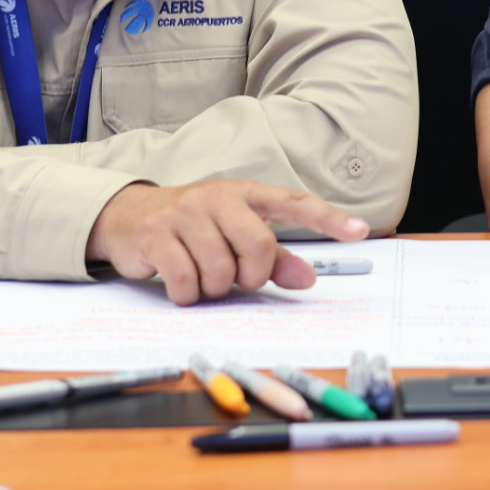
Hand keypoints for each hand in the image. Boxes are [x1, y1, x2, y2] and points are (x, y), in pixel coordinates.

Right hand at [86, 180, 370, 305]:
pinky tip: (180, 284)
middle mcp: (217, 197)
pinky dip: (187, 295)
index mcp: (245, 193)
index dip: (327, 218)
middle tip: (235, 278)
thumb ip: (274, 258)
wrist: (130, 216)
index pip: (293, 202)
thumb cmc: (195, 227)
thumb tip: (308, 279)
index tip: (359, 231)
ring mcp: (185, 213)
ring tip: (202, 277)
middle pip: (257, 247)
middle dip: (250, 276)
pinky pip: (185, 282)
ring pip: (220, 271)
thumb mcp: (236, 234)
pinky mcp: (156, 235)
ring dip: (215, 289)